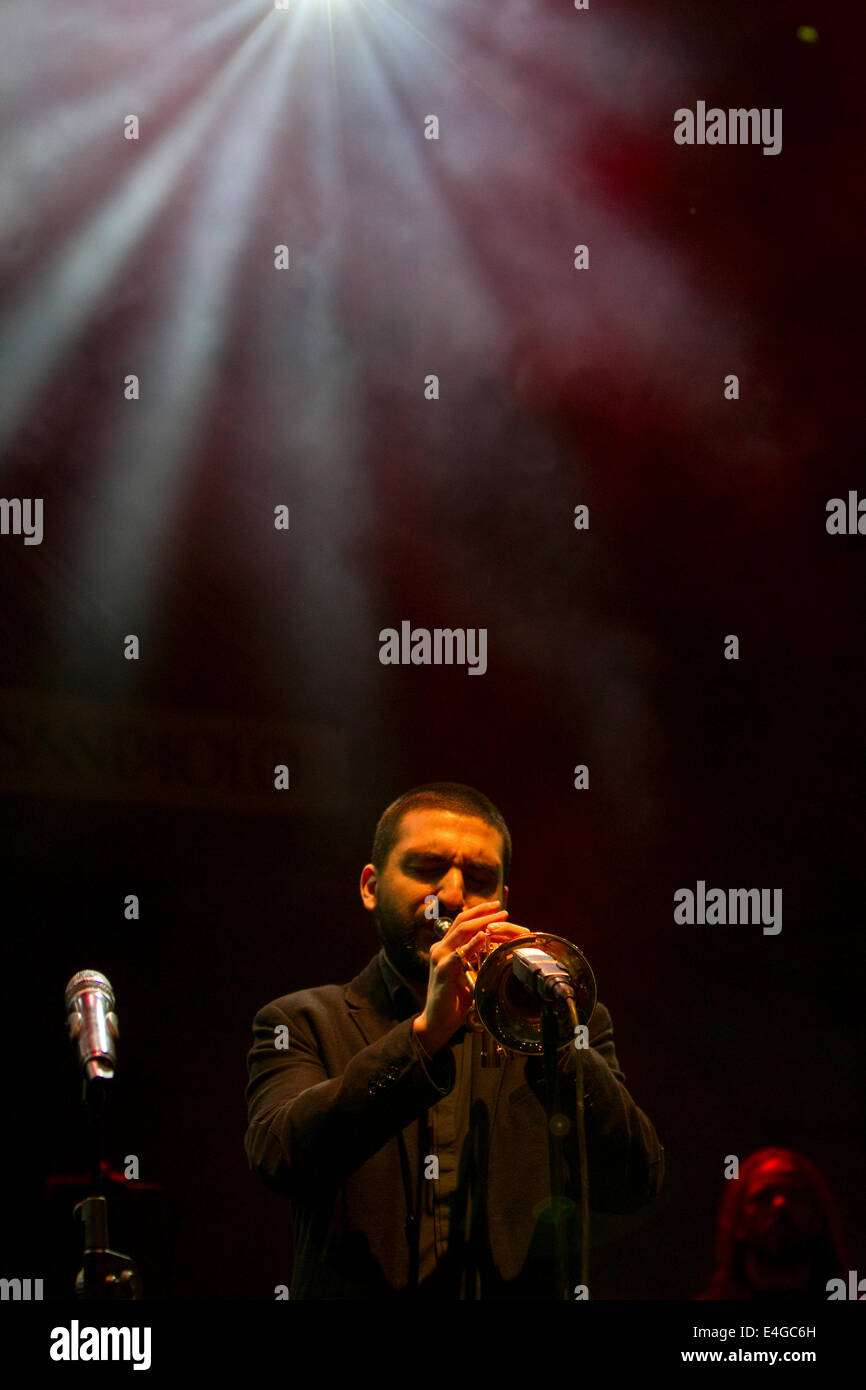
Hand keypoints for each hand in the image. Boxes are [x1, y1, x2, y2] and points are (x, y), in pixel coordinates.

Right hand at [413, 902, 529, 1054]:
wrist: (437, 1021)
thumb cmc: (454, 998)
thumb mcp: (467, 973)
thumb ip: (475, 958)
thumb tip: (495, 946)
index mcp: (445, 947)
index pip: (462, 922)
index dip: (479, 912)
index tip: (497, 907)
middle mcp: (440, 948)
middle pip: (462, 921)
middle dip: (483, 912)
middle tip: (501, 908)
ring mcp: (439, 958)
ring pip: (461, 932)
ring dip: (482, 922)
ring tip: (498, 917)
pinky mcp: (442, 971)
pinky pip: (458, 954)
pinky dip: (472, 943)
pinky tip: (483, 936)